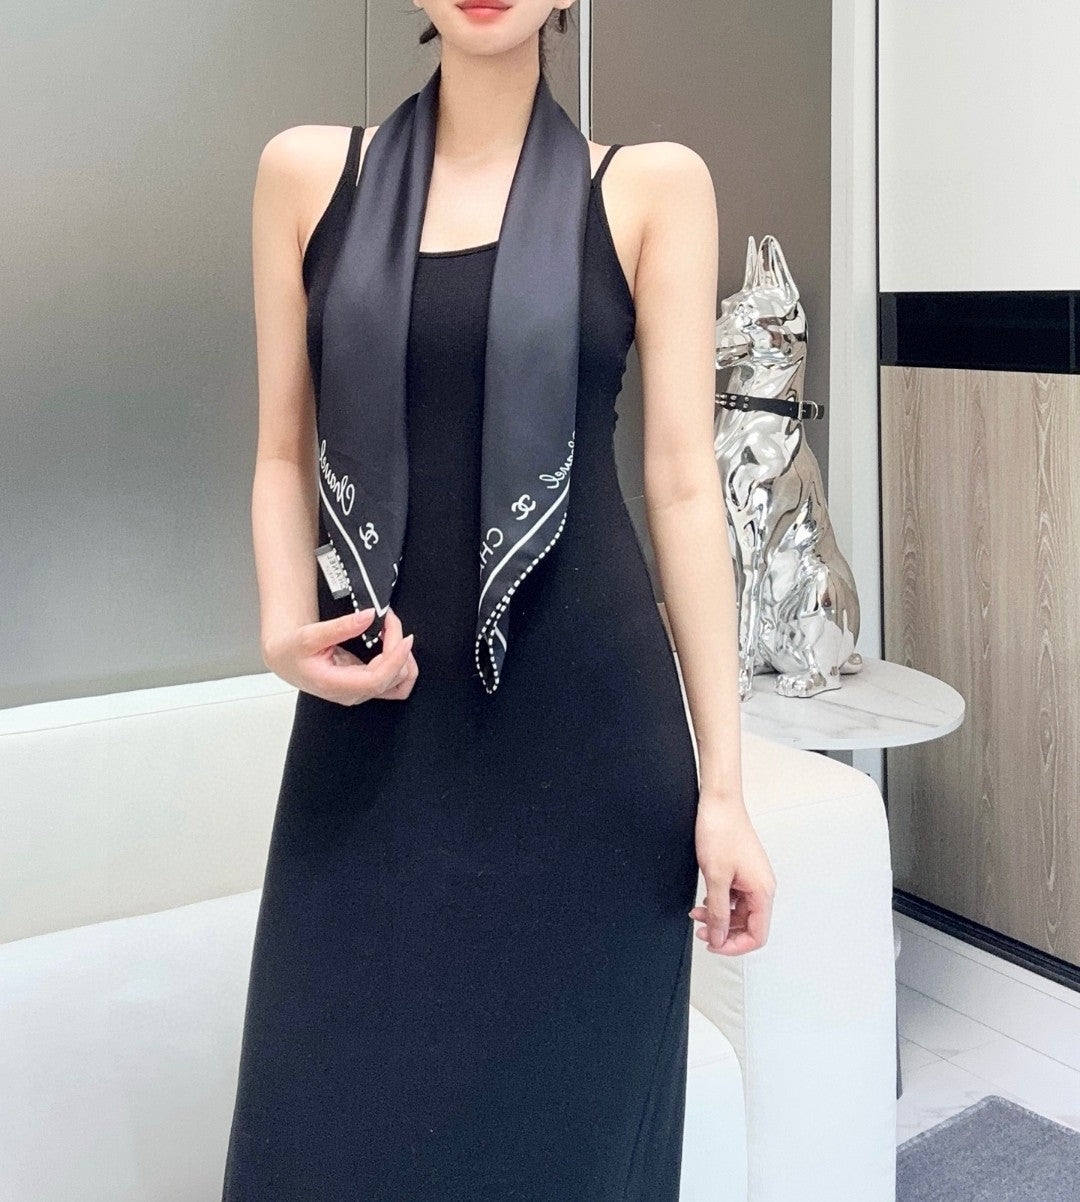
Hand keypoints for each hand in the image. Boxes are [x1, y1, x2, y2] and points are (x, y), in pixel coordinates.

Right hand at [262, 606, 418, 704]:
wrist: (285, 659)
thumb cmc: (291, 651)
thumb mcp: (310, 635)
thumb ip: (341, 627)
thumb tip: (369, 616)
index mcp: (335, 685)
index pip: (376, 680)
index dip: (395, 659)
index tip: (403, 637)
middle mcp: (351, 693)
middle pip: (391, 678)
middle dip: (398, 647)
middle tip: (390, 620)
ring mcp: (359, 692)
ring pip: (397, 685)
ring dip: (404, 659)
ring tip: (396, 634)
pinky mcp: (365, 686)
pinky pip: (393, 683)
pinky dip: (401, 666)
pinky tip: (396, 648)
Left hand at [689, 795, 775, 955]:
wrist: (718, 803)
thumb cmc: (721, 830)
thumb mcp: (716, 877)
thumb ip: (718, 912)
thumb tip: (720, 937)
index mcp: (763, 891)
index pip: (757, 935)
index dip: (735, 946)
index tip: (713, 944)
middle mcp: (761, 887)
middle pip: (748, 926)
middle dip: (724, 933)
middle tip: (701, 932)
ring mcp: (751, 879)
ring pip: (739, 913)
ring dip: (718, 918)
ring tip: (697, 915)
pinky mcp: (741, 871)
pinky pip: (733, 898)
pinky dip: (718, 903)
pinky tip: (704, 901)